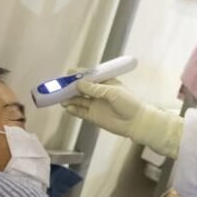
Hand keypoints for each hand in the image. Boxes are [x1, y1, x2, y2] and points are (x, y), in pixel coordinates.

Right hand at [64, 80, 183, 158]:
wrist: (137, 122)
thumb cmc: (128, 103)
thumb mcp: (112, 92)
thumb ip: (95, 89)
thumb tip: (79, 84)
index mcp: (105, 83)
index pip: (89, 77)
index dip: (78, 75)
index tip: (68, 74)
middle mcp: (98, 93)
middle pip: (80, 89)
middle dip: (70, 88)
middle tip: (59, 88)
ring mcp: (95, 105)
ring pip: (78, 100)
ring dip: (70, 99)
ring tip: (62, 99)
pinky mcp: (93, 116)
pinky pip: (81, 112)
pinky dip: (74, 110)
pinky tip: (68, 108)